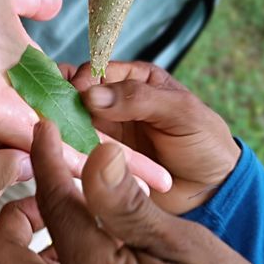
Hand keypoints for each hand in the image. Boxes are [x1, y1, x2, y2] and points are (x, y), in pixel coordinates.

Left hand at [0, 0, 170, 190]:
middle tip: (166, 181)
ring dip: (106, 168)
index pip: (77, 108)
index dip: (108, 125)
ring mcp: (10, 114)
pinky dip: (70, 160)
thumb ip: (30, 3)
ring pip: (66, 149)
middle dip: (120, 160)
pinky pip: (39, 144)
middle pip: (80, 138)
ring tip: (152, 187)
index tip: (143, 139)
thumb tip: (56, 4)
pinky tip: (104, 177)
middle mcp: (23, 102)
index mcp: (28, 76)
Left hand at [0, 121, 263, 263]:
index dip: (43, 159)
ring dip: (37, 248)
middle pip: (2, 259)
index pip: (53, 205)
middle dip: (13, 216)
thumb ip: (130, 207)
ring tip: (83, 222)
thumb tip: (96, 158)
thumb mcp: (189, 249)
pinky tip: (106, 261)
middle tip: (51, 193)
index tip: (42, 130)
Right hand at [64, 61, 239, 213]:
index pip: (94, 71)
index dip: (80, 81)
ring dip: (60, 132)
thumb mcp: (181, 113)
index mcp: (134, 80)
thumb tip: (91, 95)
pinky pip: (74, 155)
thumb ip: (140, 98)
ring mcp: (103, 134)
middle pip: (72, 96)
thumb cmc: (205, 144)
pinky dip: (65, 155)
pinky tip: (62, 159)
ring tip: (56, 140)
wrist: (212, 192)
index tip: (75, 98)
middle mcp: (113, 104)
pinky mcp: (99, 163)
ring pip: (68, 126)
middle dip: (60, 104)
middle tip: (52, 117)